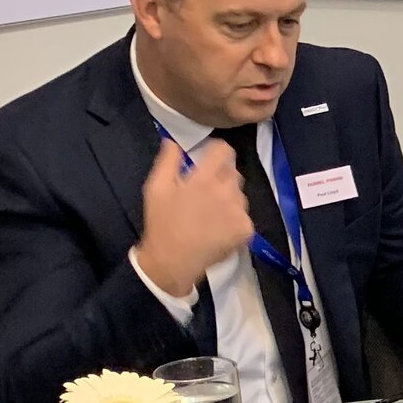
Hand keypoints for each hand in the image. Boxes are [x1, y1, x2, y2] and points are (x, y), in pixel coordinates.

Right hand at [134, 137, 252, 298]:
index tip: (208, 156)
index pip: (224, 150)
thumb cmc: (162, 222)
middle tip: (204, 189)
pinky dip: (234, 218)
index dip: (217, 149)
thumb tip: (173, 141)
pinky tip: (218, 227)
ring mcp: (240, 212)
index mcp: (205, 179)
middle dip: (221, 175)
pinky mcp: (247, 230)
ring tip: (210, 212)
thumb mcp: (156, 187)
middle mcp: (228, 192)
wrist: (172, 261)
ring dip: (229, 197)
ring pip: (240, 194)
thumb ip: (168, 160)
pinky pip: (244, 215)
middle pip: (233, 172)